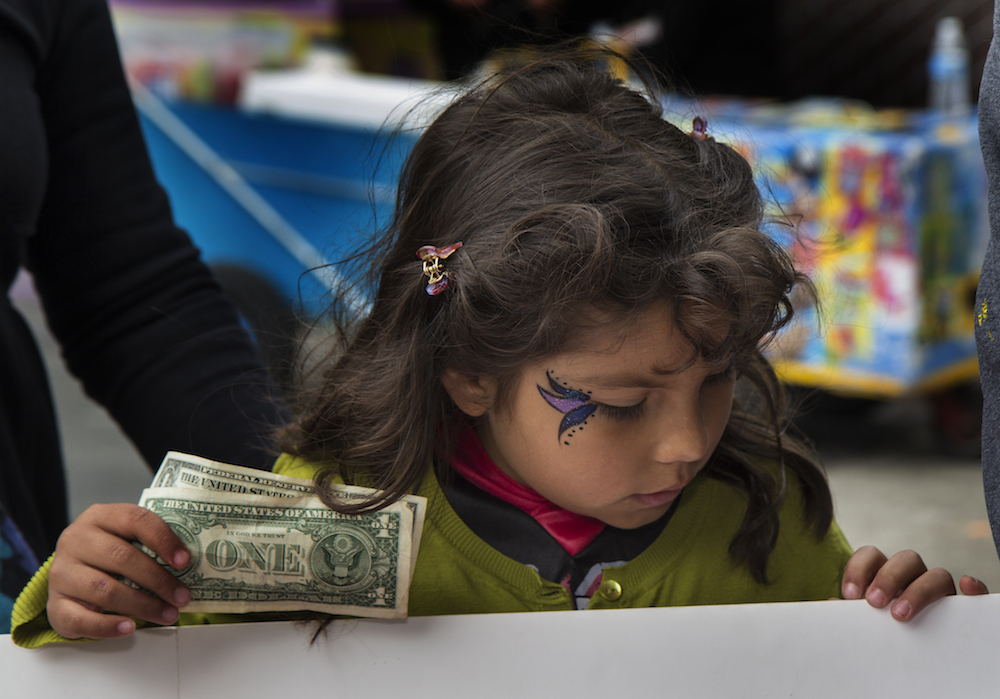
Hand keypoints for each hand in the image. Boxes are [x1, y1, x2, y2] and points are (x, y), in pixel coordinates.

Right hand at [47, 503, 191, 638]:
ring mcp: (62, 573)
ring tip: (168, 614)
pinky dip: (107, 626)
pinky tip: (129, 627)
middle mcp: (75, 540)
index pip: (135, 520)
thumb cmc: (111, 552)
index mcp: (100, 516)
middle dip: (158, 580)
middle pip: (121, 558)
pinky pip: (81, 619)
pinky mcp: (55, 604)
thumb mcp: (129, 537)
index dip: (163, 540)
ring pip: (105, 590)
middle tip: (183, 597)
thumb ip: (152, 544)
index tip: (185, 560)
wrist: (72, 571)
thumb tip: (189, 564)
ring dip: (142, 605)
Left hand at [841, 545, 988, 621]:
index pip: (872, 554)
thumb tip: (829, 605)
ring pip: (936, 574)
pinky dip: (974, 587)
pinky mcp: (961, 609)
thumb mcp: (863, 623)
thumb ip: (848, 614)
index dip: (859, 569)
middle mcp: (914, 577)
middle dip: (888, 578)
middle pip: (906, 559)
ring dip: (918, 590)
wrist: (907, 656)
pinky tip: (966, 586)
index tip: (849, 594)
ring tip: (900, 614)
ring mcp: (938, 591)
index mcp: (885, 574)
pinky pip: (975, 592)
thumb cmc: (880, 632)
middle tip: (873, 602)